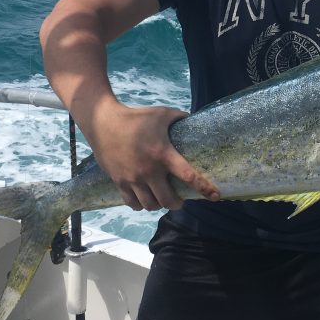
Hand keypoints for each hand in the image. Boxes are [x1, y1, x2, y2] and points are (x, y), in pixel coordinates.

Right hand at [87, 103, 219, 210]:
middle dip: (177, 203)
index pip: (189, 176)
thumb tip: (193, 120)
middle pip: (168, 201)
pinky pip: (133, 203)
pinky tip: (144, 199)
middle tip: (180, 199)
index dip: (204, 188)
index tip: (215, 196)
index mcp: (163, 154)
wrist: (103, 122)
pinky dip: (141, 205)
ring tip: (162, 199)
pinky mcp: (119, 181)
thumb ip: (180, 118)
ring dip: (159, 205)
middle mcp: (149, 170)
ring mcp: (133, 178)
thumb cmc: (136, 117)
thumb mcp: (162, 114)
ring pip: (150, 205)